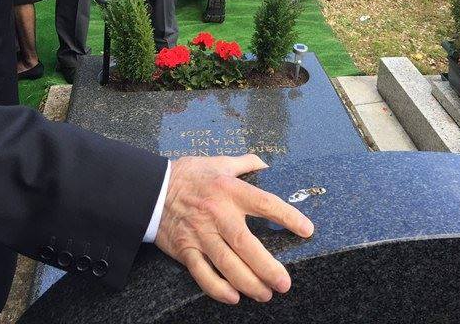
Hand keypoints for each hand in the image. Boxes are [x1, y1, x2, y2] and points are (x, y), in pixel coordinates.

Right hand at [156, 154, 313, 304]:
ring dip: (248, 282)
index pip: (265, 204)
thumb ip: (245, 163)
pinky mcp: (185, 249)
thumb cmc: (190, 175)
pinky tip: (233, 296)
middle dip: (267, 267)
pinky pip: (203, 274)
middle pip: (246, 244)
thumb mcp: (219, 162)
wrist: (152, 189)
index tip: (306, 230)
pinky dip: (218, 288)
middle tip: (285, 282)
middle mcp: (217, 213)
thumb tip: (265, 163)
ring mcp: (200, 234)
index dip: (288, 217)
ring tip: (266, 293)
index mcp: (229, 190)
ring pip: (227, 264)